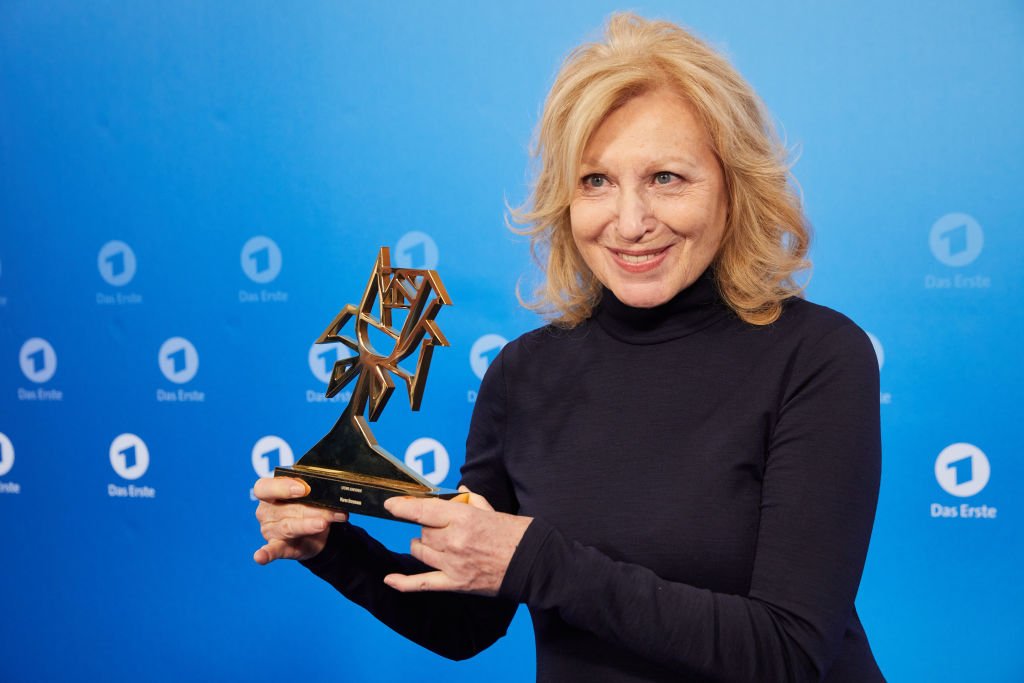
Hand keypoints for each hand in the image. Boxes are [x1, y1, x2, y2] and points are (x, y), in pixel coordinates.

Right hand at [252, 477, 347, 564]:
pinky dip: (266, 554)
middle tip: (327, 511)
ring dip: (307, 526)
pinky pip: (271, 550)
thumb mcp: (312, 496)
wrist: (316, 531)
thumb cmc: (308, 507)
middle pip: (286, 509)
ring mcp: (270, 530)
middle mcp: (266, 511)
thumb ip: (314, 493)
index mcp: (269, 492)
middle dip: (310, 509)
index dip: (283, 487)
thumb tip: (331, 493)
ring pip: (288, 527)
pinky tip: (260, 557)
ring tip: (322, 524)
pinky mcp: (277, 546)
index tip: (303, 489)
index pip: (265, 488)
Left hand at [382, 486, 531, 595]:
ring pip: (420, 552)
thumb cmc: (516, 534)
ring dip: (423, 545)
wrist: (534, 563)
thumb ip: (471, 501)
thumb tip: (459, 493)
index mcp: (463, 518)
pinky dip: (404, 583)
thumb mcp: (492, 510)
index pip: (422, 511)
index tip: (390, 504)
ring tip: (434, 543)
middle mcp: (454, 541)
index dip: (402, 507)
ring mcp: (453, 564)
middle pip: (423, 532)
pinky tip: (390, 580)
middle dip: (428, 528)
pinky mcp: (456, 584)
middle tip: (443, 527)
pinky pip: (422, 584)